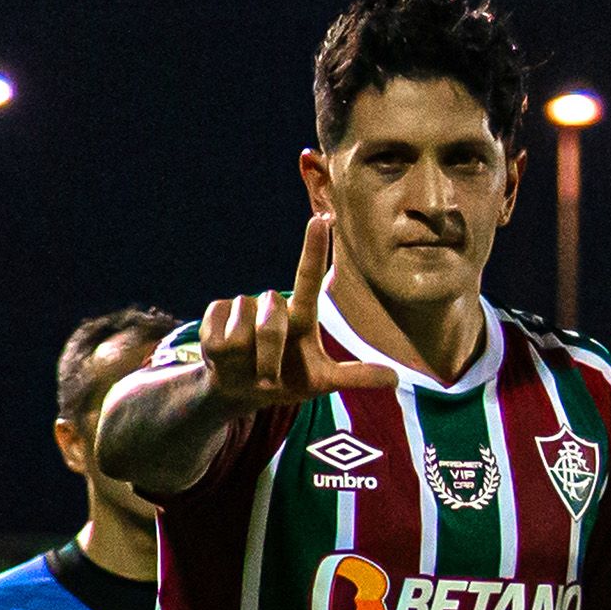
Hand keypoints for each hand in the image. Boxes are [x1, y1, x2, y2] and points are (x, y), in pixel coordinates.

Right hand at [198, 214, 398, 411]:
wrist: (242, 390)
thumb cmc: (287, 381)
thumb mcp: (322, 383)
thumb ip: (355, 377)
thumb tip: (395, 377)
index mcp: (301, 316)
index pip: (309, 278)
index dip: (314, 249)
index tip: (321, 219)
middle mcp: (273, 305)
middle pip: (271, 323)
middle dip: (269, 356)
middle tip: (269, 377)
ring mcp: (242, 307)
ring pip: (243, 327)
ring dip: (246, 357)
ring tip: (248, 365)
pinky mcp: (215, 315)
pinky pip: (218, 333)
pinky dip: (222, 353)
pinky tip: (225, 357)